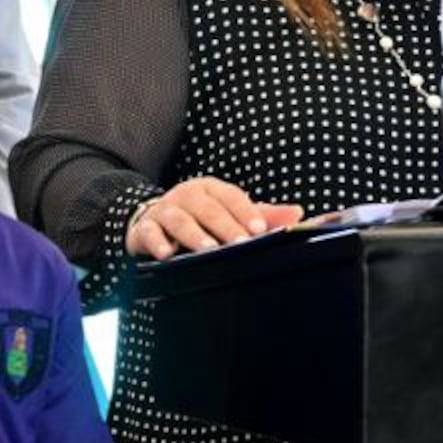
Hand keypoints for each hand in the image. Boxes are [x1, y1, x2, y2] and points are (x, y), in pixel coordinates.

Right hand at [124, 176, 301, 259]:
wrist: (151, 220)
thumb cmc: (198, 217)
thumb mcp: (229, 213)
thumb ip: (262, 215)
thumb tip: (298, 213)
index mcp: (211, 188)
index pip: (232, 196)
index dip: (246, 212)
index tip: (261, 230)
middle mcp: (187, 195)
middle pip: (207, 208)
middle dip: (225, 226)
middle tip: (241, 244)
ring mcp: (164, 209)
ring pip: (179, 218)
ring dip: (193, 234)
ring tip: (208, 250)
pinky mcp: (144, 227)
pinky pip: (149, 232)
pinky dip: (157, 242)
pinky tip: (167, 254)